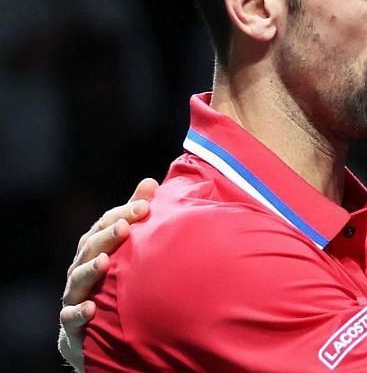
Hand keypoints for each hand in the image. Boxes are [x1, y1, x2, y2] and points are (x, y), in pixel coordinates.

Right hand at [57, 178, 158, 370]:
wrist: (95, 328)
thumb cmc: (113, 278)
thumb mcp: (124, 245)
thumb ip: (134, 216)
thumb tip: (150, 182)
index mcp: (95, 247)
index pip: (106, 224)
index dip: (123, 213)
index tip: (145, 205)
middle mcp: (81, 267)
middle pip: (90, 247)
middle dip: (106, 236)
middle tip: (124, 226)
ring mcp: (75, 293)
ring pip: (78, 279)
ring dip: (90, 269)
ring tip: (104, 262)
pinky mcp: (73, 320)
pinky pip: (71, 316)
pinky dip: (79, 312)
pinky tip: (91, 307)